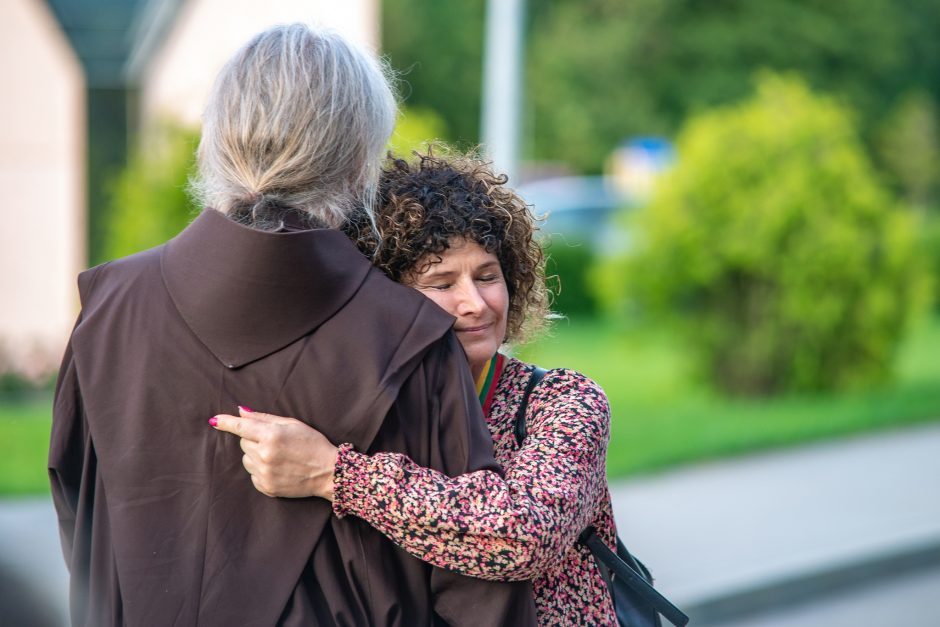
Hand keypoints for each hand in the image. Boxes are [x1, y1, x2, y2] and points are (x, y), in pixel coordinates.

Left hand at [211, 407, 338, 499]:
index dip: (226, 422)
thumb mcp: (292, 424)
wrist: (327, 472)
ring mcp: (264, 473)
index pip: (241, 427)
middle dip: (253, 438)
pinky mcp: (266, 487)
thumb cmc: (313, 443)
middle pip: (243, 442)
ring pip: (246, 459)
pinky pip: (252, 474)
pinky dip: (260, 469)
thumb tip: (241, 413)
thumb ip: (264, 418)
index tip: (214, 420)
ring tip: (277, 455)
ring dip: (256, 455)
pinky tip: (278, 467)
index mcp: (271, 436)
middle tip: (273, 440)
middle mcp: (265, 455)